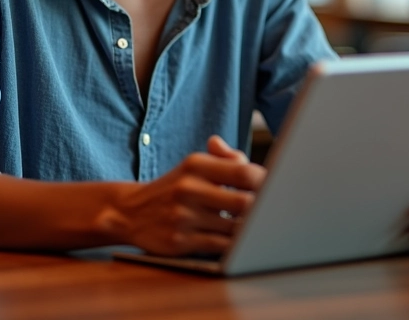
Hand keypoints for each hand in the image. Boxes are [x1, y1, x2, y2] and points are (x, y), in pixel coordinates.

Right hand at [116, 135, 266, 255]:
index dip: (266, 181)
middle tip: (275, 212)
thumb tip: (247, 161)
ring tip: (260, 227)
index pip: (242, 171)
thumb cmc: (175, 187)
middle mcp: (188, 188)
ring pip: (235, 228)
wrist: (131, 211)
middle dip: (263, 210)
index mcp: (196, 164)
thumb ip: (225, 159)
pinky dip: (235, 246)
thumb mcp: (194, 165)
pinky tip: (242, 242)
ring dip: (251, 230)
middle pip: (244, 202)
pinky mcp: (180, 242)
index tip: (277, 187)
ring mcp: (183, 216)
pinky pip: (220, 247)